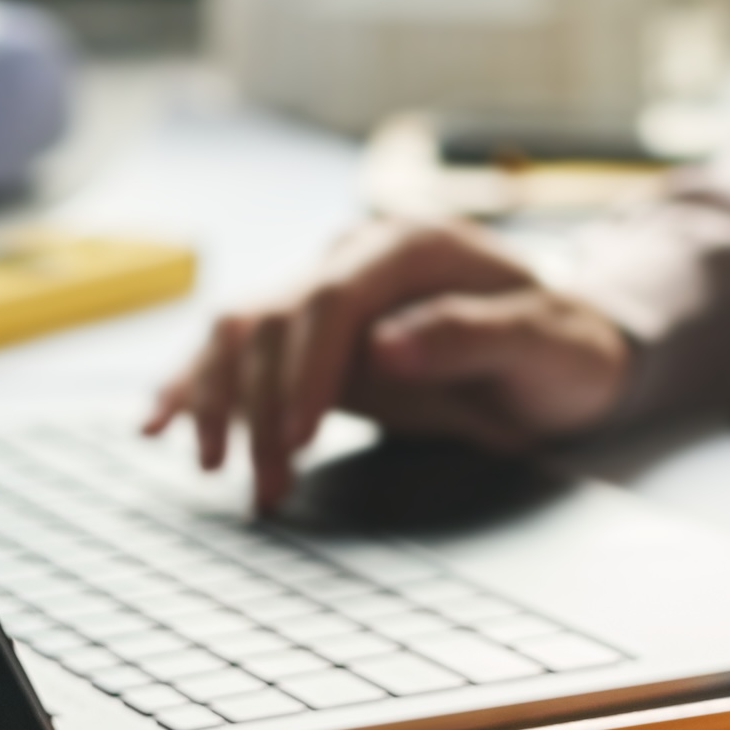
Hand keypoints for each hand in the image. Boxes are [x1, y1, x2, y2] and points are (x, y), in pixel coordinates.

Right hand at [143, 219, 629, 510]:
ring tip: (212, 468)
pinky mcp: (314, 330)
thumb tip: (387, 345)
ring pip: (243, 330)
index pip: (334, 297)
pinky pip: (243, 351)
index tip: (299, 436)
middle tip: (267, 486)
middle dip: (263, 406)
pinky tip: (159, 423)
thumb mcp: (549, 343)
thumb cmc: (568, 348)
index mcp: (414, 243)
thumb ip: (474, 335)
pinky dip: (199, 386)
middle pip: (278, 318)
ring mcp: (331, 286)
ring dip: (218, 399)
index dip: (307, 367)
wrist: (570, 352)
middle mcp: (359, 252)